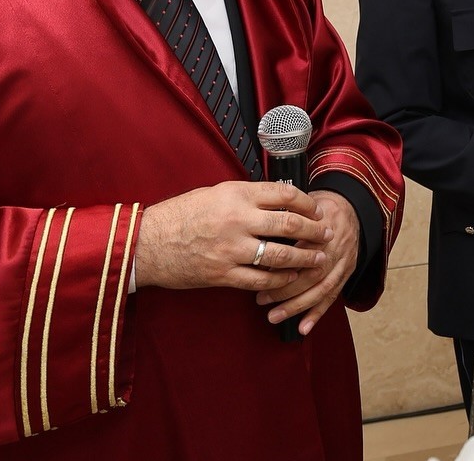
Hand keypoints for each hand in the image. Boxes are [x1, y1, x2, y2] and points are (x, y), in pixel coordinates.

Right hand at [134, 181, 329, 291]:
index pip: (285, 195)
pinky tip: (291, 277)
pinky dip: (280, 280)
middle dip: (314, 231)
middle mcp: (237, 220)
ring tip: (317, 258)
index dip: (307, 203)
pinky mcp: (223, 274)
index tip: (316, 210)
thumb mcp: (214, 193)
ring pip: (280, 255)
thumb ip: (246, 196)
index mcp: (236, 195)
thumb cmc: (180, 215)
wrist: (146, 244)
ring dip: (304, 258)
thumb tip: (279, 199)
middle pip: (290, 225)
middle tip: (327, 234)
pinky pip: (261, 280)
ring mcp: (231, 249)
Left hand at [257, 190, 359, 335]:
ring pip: (322, 288)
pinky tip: (303, 327)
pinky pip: (333, 295)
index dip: (280, 264)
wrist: (352, 205)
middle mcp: (334, 246)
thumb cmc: (320, 206)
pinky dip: (318, 313)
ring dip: (298, 306)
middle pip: (311, 273)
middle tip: (261, 299)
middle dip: (285, 290)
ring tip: (275, 316)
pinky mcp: (347, 272)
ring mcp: (343, 261)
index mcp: (321, 227)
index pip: (301, 249)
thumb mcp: (302, 205)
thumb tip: (256, 240)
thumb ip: (284, 221)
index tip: (258, 272)